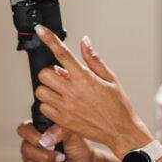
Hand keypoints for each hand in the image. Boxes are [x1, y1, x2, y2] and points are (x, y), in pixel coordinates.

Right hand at [17, 120, 101, 161]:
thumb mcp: (73, 134)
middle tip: (62, 157)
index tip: (51, 144)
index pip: (23, 130)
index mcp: (39, 131)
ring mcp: (32, 160)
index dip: (33, 138)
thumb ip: (59, 131)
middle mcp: (32, 145)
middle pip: (26, 150)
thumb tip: (44, 141)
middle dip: (46, 157)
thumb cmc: (79, 148)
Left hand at [32, 25, 152, 156]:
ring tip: (62, 91)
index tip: (40, 30)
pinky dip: (49, 103)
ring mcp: (66, 108)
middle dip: (50, 72)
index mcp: (85, 79)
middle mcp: (73, 92)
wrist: (120, 131)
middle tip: (62, 76)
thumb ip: (94, 59)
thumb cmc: (118, 105)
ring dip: (48, 88)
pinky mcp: (62, 121)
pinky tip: (62, 103)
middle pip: (44, 73)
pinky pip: (44, 107)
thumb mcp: (110, 78)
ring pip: (41, 91)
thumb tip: (84, 40)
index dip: (49, 39)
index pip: (63, 53)